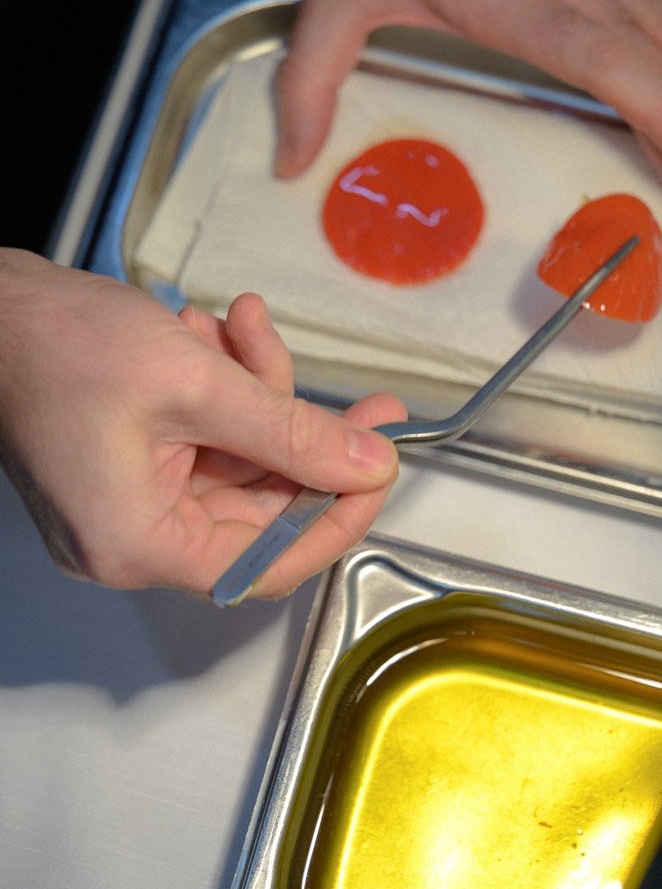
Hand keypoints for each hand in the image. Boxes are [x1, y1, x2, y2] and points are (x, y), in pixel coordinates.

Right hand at [0, 251, 403, 598]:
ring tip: (241, 328)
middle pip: (261, 503)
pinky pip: (207, 438)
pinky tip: (216, 334)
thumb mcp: (197, 383)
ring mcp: (131, 500)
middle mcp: (134, 536)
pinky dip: (225, 388)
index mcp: (140, 543)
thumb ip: (292, 431)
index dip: (336, 517)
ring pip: (239, 459)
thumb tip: (367, 464)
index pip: (268, 561)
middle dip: (305, 436)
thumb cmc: (56, 344)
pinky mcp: (131, 464)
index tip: (379, 471)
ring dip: (257, 392)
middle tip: (366, 404)